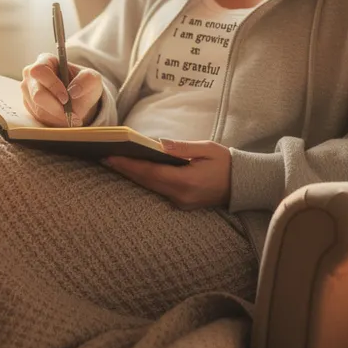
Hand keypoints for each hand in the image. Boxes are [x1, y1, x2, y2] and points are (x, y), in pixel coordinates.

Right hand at [21, 53, 103, 126]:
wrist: (79, 100)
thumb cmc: (84, 85)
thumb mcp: (93, 79)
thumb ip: (87, 80)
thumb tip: (73, 91)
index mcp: (45, 60)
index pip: (40, 71)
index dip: (52, 85)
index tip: (66, 98)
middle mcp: (32, 74)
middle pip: (37, 94)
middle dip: (56, 107)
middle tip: (71, 114)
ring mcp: (28, 90)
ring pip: (38, 109)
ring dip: (57, 116)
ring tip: (71, 117)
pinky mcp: (28, 104)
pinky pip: (37, 117)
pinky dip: (53, 120)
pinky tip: (63, 117)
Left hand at [102, 139, 231, 209]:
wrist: (243, 184)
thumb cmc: (226, 163)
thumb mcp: (206, 149)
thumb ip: (181, 148)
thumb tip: (157, 144)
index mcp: (186, 181)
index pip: (151, 172)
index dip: (129, 165)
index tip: (110, 157)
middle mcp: (180, 195)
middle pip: (146, 182)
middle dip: (124, 169)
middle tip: (103, 157)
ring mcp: (181, 202)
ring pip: (150, 187)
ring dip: (132, 175)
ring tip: (114, 162)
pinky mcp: (182, 203)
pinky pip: (158, 190)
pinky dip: (145, 179)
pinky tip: (135, 170)